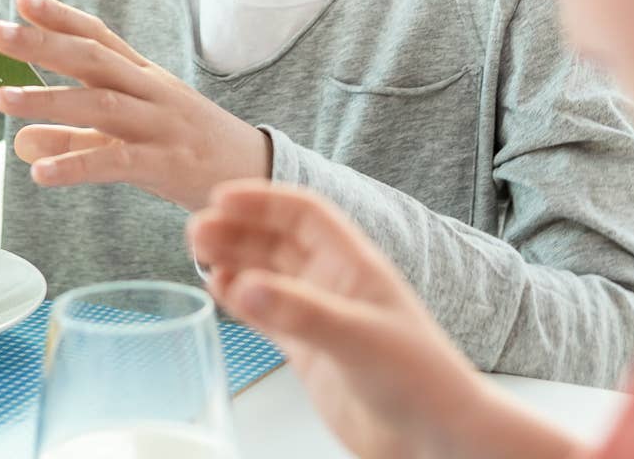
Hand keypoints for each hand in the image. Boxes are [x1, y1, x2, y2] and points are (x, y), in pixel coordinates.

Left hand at [0, 0, 267, 210]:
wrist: (256, 177)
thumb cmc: (188, 150)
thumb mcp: (128, 138)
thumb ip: (74, 138)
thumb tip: (22, 141)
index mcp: (142, 76)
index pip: (98, 36)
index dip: (59, 16)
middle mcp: (150, 91)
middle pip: (93, 58)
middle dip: (42, 43)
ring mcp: (160, 125)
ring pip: (100, 103)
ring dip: (48, 99)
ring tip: (2, 99)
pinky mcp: (168, 164)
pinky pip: (116, 161)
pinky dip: (76, 165)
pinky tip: (40, 173)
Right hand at [188, 181, 566, 458]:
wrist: (436, 439)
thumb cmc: (422, 381)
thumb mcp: (360, 338)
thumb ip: (301, 311)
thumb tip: (245, 284)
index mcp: (355, 264)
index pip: (304, 214)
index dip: (262, 200)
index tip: (221, 198)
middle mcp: (334, 284)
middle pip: (277, 241)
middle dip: (237, 231)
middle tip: (197, 231)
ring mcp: (319, 316)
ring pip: (266, 275)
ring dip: (234, 261)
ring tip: (199, 255)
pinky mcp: (308, 351)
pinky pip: (264, 314)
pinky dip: (239, 300)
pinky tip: (219, 291)